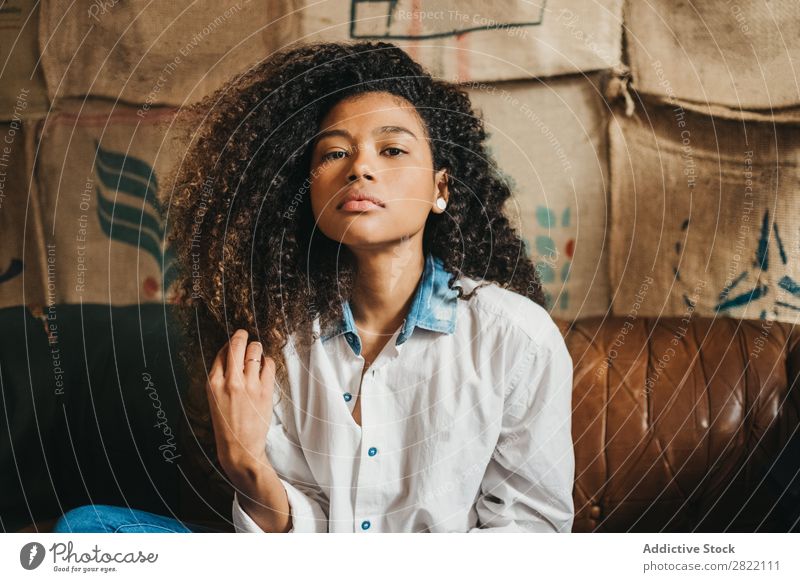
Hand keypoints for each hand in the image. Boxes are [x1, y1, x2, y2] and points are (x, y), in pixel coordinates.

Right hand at [206, 329, 275, 488]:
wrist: (239, 448)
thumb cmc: (226, 423)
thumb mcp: (215, 398)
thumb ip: (221, 377)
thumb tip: (231, 354)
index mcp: (213, 383)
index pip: (222, 352)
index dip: (229, 343)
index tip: (234, 342)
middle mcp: (230, 381)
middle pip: (237, 345)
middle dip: (242, 336)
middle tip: (245, 334)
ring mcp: (248, 385)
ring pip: (255, 351)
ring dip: (256, 347)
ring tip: (256, 350)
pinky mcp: (265, 391)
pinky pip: (269, 364)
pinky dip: (268, 361)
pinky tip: (265, 365)